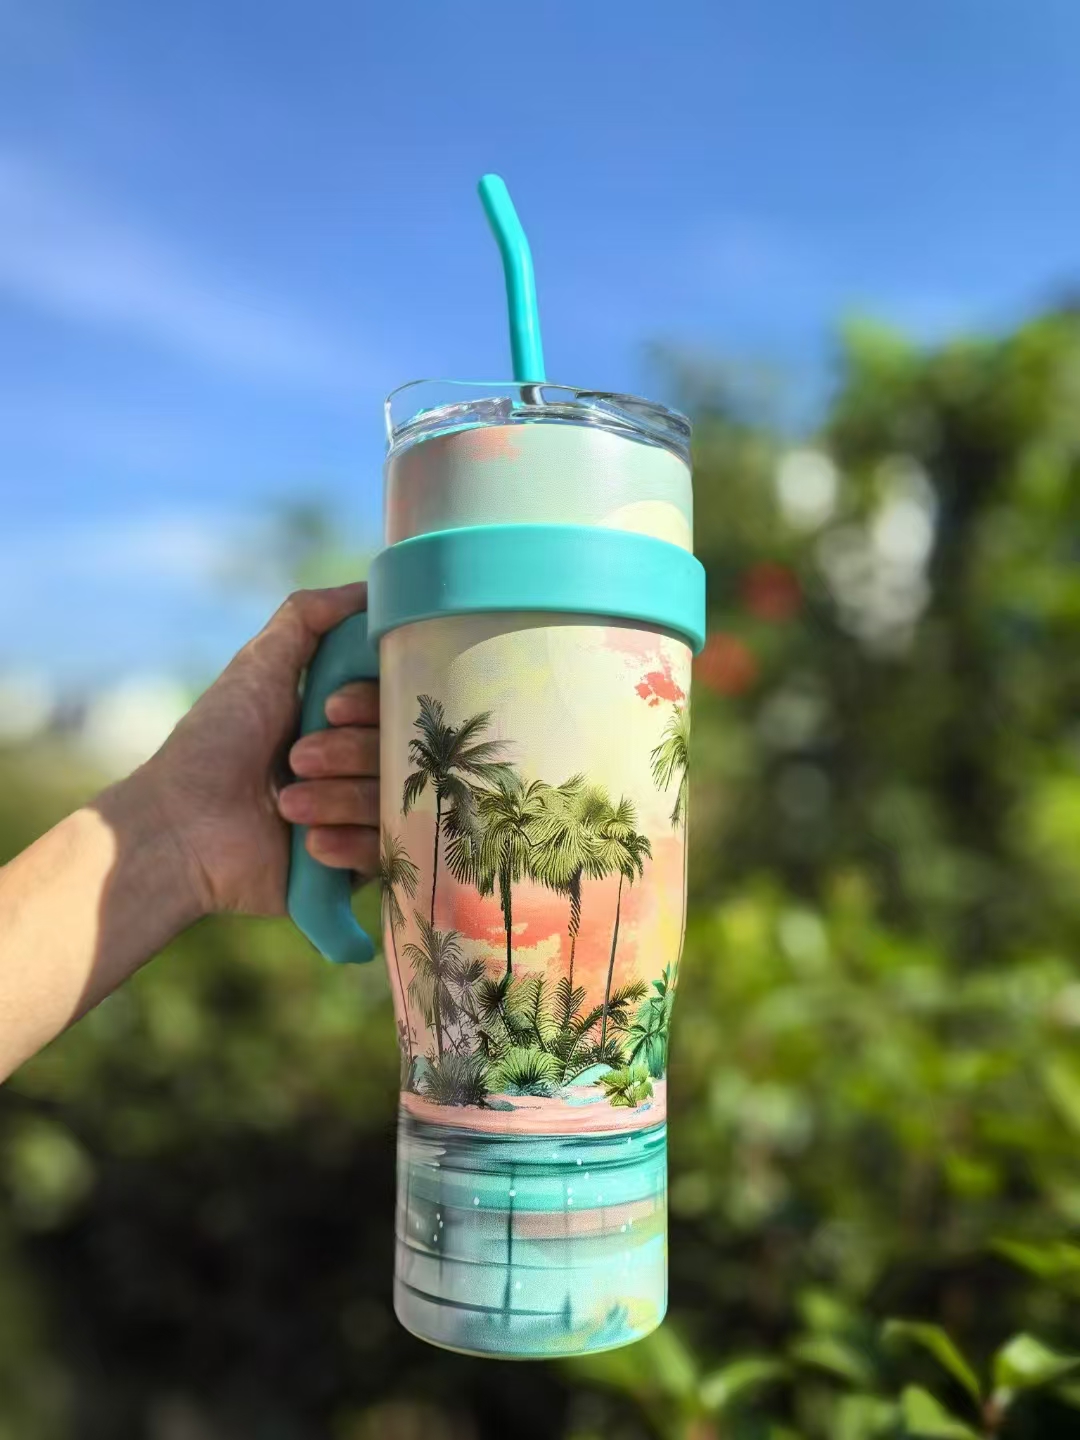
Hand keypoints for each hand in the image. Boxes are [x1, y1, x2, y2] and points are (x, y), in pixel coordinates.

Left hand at [146, 583, 378, 917]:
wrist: (179, 829)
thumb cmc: (213, 743)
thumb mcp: (258, 666)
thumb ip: (307, 617)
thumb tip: (369, 585)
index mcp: (342, 718)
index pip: (394, 703)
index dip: (368, 703)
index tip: (329, 706)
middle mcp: (357, 764)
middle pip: (399, 750)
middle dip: (347, 752)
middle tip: (296, 758)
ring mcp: (359, 817)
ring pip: (393, 800)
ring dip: (337, 797)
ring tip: (287, 803)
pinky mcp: (353, 868)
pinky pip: (384, 850)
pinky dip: (344, 843)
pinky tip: (306, 843)